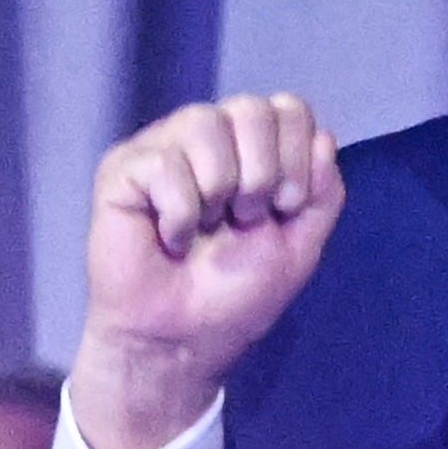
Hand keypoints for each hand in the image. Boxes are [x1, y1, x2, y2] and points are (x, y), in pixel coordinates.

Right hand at [73, 93, 344, 448]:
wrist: (181, 340)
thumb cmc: (234, 296)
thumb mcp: (300, 246)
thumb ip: (323, 192)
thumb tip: (323, 136)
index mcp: (253, 149)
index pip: (287, 108)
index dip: (296, 156)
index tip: (286, 207)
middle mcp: (210, 138)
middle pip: (251, 107)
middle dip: (262, 173)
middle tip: (245, 220)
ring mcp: (164, 148)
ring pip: (204, 122)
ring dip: (219, 189)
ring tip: (206, 229)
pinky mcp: (124, 169)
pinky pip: (164, 162)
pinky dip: (179, 213)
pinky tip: (171, 239)